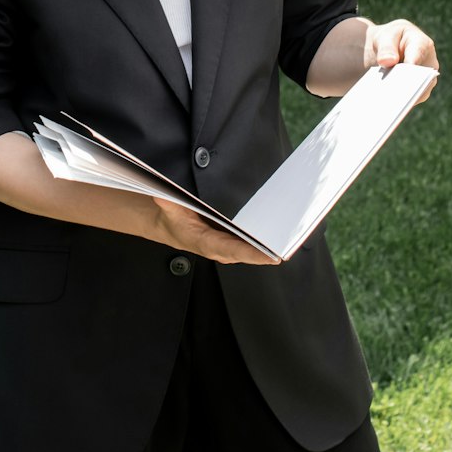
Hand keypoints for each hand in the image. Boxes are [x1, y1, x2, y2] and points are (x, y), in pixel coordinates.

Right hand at [149, 198, 281, 265]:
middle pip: (247, 254)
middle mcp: (219, 250)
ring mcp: (227, 249)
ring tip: (290, 244)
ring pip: (251, 253)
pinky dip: (264, 247)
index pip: (233, 250)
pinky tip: (279, 240)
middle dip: (267, 254)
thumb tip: (162, 195)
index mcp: (206, 243)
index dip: (253, 254)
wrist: (171, 228)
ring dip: (269, 252)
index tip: (272, 257)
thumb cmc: (173, 219)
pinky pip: (251, 248)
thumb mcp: (168, 209)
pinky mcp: (232, 245)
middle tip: (289, 249)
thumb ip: (168, 204)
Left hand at [360, 18, 438, 106]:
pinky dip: (399, 103)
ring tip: (385, 104)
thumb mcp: (384, 37)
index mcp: (423, 44)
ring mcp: (426, 79)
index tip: (399, 77)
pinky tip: (385, 107)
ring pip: (418, 93)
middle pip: (421, 79)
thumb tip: (387, 61)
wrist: (387, 48)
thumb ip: (386, 47)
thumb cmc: (389, 39)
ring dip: (403, 98)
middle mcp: (429, 64)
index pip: (417, 57)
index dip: (409, 68)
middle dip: (406, 86)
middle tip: (390, 96)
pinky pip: (411, 100)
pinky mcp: (418, 91)